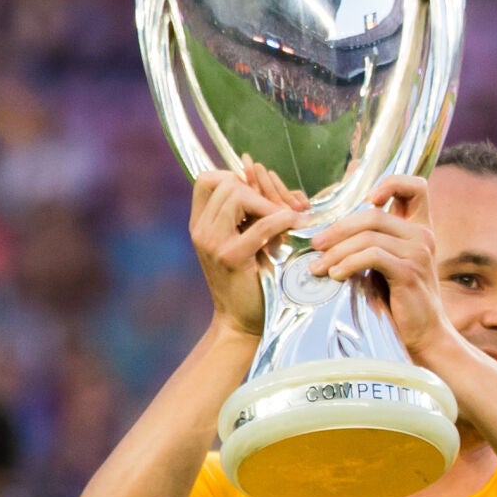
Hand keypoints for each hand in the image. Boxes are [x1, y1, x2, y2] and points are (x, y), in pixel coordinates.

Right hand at [191, 162, 307, 337]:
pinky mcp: (231, 257)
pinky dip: (281, 220)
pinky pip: (259, 225)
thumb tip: (277, 181)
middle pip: (227, 183)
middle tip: (282, 209)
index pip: (208, 179)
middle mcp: (201, 230)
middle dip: (260, 190)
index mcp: (201, 223)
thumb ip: (257, 211)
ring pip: (238, 196)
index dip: (235, 177)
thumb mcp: (250, 239)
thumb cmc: (252, 279)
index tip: (259, 194)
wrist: (243, 320)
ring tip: (286, 219)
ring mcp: (212, 243)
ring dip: (269, 203)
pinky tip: (295, 224)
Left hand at [308, 175, 450, 359]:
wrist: (424, 335)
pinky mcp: (409, 272)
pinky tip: (335, 276)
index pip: (415, 187)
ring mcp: (419, 253)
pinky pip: (371, 255)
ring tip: (318, 267)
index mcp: (420, 229)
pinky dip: (347, 264)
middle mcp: (423, 236)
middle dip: (338, 228)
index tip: (367, 200)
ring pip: (368, 236)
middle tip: (316, 245)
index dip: (391, 183)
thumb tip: (331, 232)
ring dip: (336, 251)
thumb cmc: (400, 302)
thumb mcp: (388, 266)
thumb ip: (373, 243)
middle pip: (373, 215)